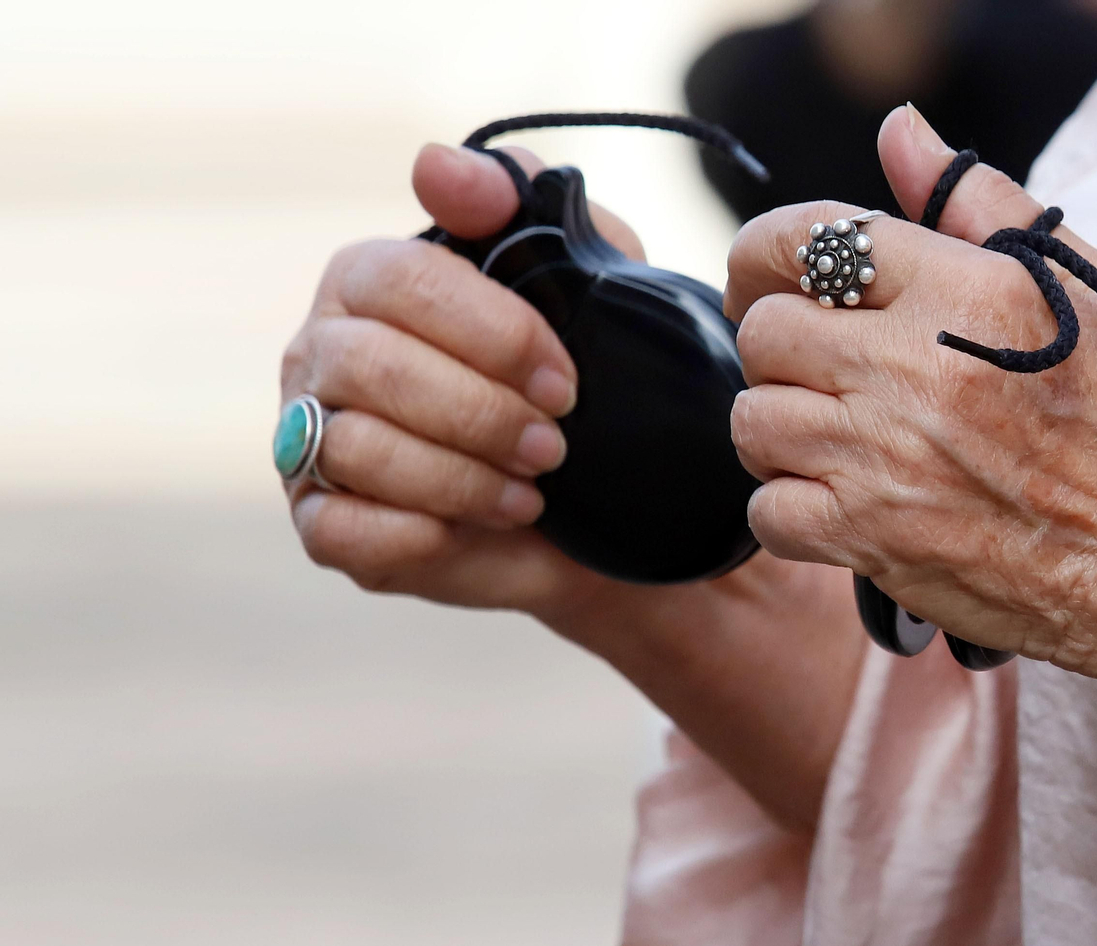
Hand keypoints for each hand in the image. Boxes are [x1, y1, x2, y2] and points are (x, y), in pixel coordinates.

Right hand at [279, 144, 861, 829]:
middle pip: (345, 349)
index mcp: (407, 287)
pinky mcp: (346, 530)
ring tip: (544, 478)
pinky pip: (336, 525)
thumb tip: (448, 157)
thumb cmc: (648, 413)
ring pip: (336, 437)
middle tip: (562, 434)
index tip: (565, 364)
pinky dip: (421, 526)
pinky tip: (502, 526)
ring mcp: (334, 446)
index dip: (471, 313)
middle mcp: (348, 358)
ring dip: (453, 459)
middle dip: (467, 393)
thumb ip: (555, 228)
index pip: (387, 264)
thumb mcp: (626, 313)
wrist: (660, 534)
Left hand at [732, 106, 1096, 880]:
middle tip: (816, 365)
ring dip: (782, 427)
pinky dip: (792, 511)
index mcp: (967, 292)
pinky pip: (768, 512)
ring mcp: (886, 460)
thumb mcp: (1088, 286)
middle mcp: (914, 370)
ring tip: (835, 437)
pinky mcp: (874, 542)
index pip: (810, 239)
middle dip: (781, 344)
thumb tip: (901, 134)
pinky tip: (844, 503)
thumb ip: (981, 205)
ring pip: (753, 422)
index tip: (773, 277)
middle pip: (765, 332)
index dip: (770, 255)